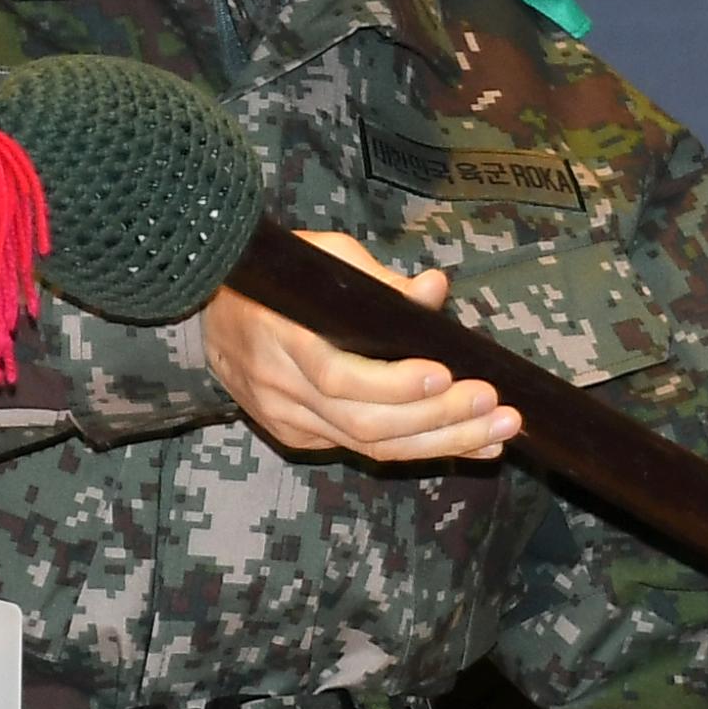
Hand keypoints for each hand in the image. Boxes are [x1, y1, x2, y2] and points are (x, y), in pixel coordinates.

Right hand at [200, 231, 523, 462]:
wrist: (209, 315)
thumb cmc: (281, 278)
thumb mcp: (324, 259)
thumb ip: (379, 281)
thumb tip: (436, 290)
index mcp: (284, 338)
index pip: (340, 377)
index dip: (395, 383)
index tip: (446, 371)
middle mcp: (282, 388)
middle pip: (366, 423)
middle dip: (439, 420)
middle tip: (498, 410)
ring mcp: (288, 419)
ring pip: (368, 446)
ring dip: (441, 443)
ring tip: (497, 435)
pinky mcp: (296, 436)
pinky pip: (360, 449)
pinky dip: (416, 449)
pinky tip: (463, 444)